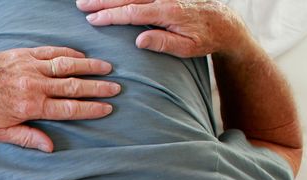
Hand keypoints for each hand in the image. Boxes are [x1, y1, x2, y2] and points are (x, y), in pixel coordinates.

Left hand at [0, 47, 119, 151]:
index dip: (91, 109)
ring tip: (107, 68)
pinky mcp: (23, 54)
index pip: (69, 108)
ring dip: (89, 66)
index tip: (107, 108)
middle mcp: (34, 84)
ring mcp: (30, 67)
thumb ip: (27, 138)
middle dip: (98, 88)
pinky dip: (68, 53)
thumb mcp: (1, 133)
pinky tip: (81, 56)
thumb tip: (50, 148)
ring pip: (67, 65)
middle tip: (116, 88)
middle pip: (74, 86)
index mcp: (31, 106)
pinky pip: (51, 52)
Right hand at [77, 0, 250, 58]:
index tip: (92, 18)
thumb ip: (163, 43)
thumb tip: (138, 40)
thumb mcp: (187, 48)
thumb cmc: (205, 38)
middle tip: (81, 4)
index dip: (110, 15)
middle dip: (102, 1)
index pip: (132, 12)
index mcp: (167, 12)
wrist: (225, 24)